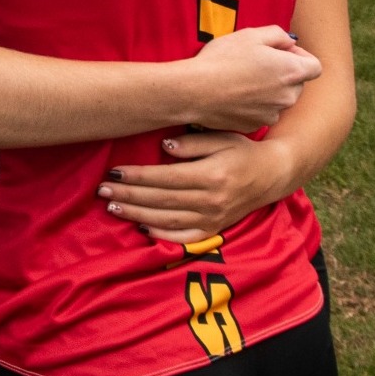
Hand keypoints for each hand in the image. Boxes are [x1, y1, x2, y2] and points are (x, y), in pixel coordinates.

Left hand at [97, 133, 295, 242]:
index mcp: (212, 176)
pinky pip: (184, 237)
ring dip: (137, 214)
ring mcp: (213, 218)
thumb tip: (165, 147)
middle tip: (102, 190)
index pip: (166, 178)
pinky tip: (140, 227)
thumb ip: (193, 143)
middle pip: (162, 200)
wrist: (272, 175)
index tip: (114, 172)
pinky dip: (161, 234)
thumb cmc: (242, 151)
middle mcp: (211, 200)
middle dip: (129, 196)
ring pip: (167, 220)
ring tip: (112, 207)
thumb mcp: (223, 138)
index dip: (138, 176)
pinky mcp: (214, 229)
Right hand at [185, 26, 319, 131]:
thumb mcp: (251, 34)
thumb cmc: (222, 60)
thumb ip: (279, 35)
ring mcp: (271, 114)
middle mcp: (287, 97)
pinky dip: (253, 105)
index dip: (300, 57)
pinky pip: (261, 113)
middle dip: (283, 73)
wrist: (194, 91)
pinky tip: (233, 94)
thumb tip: (289, 43)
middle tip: (257, 63)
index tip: (281, 52)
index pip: (315, 66)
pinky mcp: (254, 126)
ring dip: (268, 90)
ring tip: (241, 79)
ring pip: (278, 100)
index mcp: (292, 72)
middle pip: (297, 84)